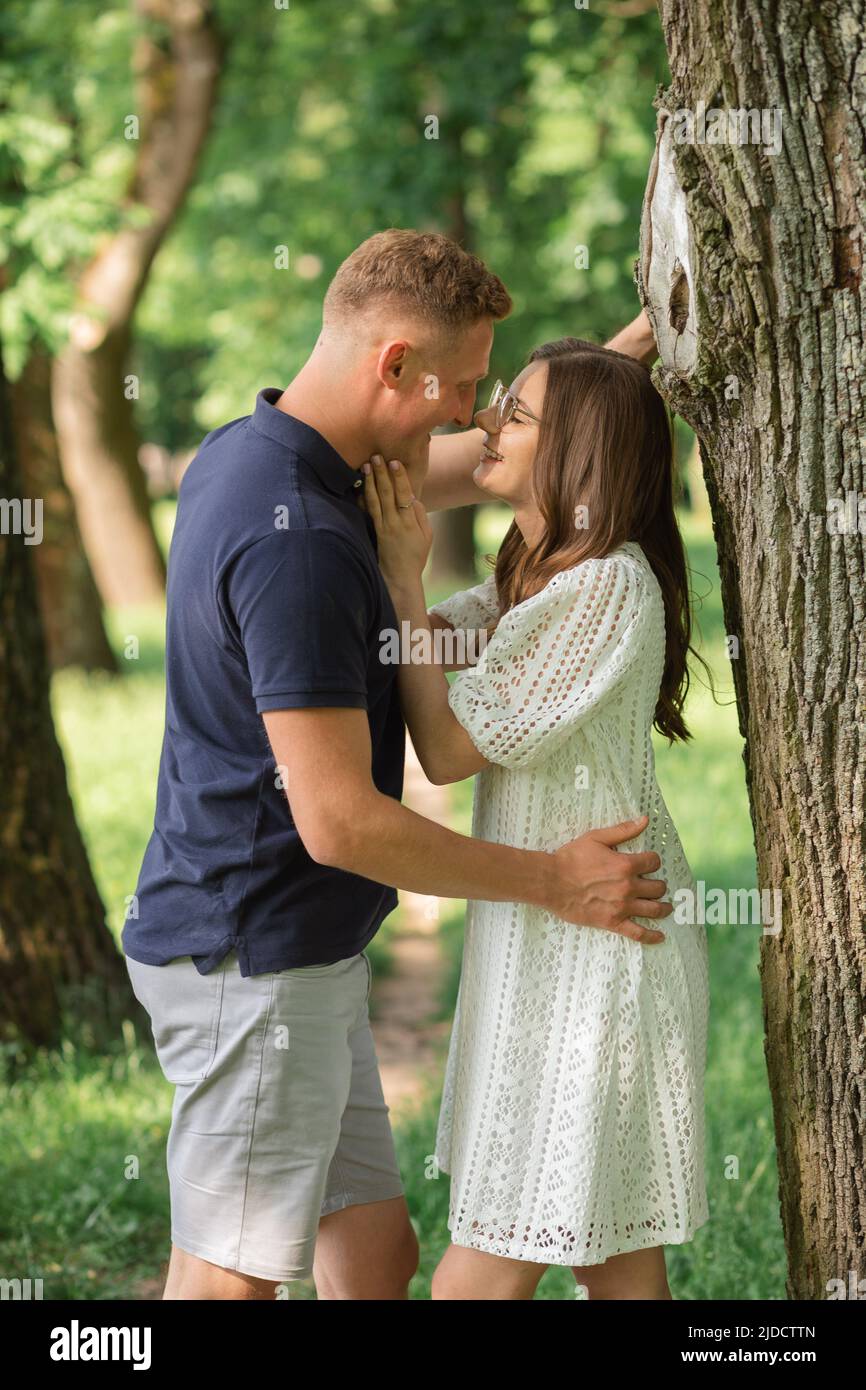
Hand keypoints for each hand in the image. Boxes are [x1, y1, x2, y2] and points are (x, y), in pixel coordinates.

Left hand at [362, 453, 432, 592]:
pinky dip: (363, 498)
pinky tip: (359, 486)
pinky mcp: (374, 532)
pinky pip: (368, 512)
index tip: (394, 462)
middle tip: (376, 456)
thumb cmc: (415, 556)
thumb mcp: (427, 536)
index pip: (404, 494)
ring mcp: (383, 527)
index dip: (399, 477)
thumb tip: (414, 498)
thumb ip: (421, 516)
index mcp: (411, 522)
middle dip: (382, 473)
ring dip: (370, 481)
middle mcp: (396, 523)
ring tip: (366, 466)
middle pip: (387, 493)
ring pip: (375, 500)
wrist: (400, 577)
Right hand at [549, 815, 671, 942]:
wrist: (551, 882)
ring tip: (667, 907)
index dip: (653, 861)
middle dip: (658, 884)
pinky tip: (660, 937)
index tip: (649, 862)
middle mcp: (628, 887)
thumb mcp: (596, 838)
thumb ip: (623, 830)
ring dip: (664, 907)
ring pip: (654, 910)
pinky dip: (652, 936)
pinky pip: (638, 933)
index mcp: (626, 865)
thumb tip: (645, 820)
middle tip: (654, 885)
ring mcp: (622, 907)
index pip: (654, 862)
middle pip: (658, 887)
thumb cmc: (571, 858)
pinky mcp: (613, 922)